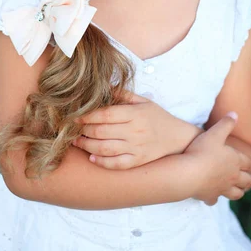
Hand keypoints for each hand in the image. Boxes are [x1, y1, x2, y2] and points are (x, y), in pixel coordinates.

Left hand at [72, 89, 203, 168]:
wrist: (178, 139)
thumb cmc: (157, 117)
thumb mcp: (143, 101)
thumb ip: (122, 94)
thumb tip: (102, 87)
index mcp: (135, 114)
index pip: (106, 114)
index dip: (87, 115)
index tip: (74, 115)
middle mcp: (135, 131)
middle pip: (102, 131)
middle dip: (83, 130)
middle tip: (72, 128)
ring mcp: (136, 148)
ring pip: (106, 148)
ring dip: (87, 146)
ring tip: (76, 142)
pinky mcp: (138, 161)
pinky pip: (117, 164)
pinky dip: (102, 162)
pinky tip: (92, 157)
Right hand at [184, 113, 250, 205]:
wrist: (189, 172)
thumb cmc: (202, 150)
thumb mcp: (215, 132)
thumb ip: (226, 123)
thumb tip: (235, 113)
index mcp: (235, 161)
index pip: (247, 163)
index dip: (249, 162)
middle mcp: (232, 177)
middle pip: (246, 181)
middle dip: (250, 180)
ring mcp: (222, 188)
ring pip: (235, 193)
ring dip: (238, 191)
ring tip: (239, 191)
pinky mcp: (210, 196)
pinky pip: (214, 199)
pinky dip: (215, 198)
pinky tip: (212, 197)